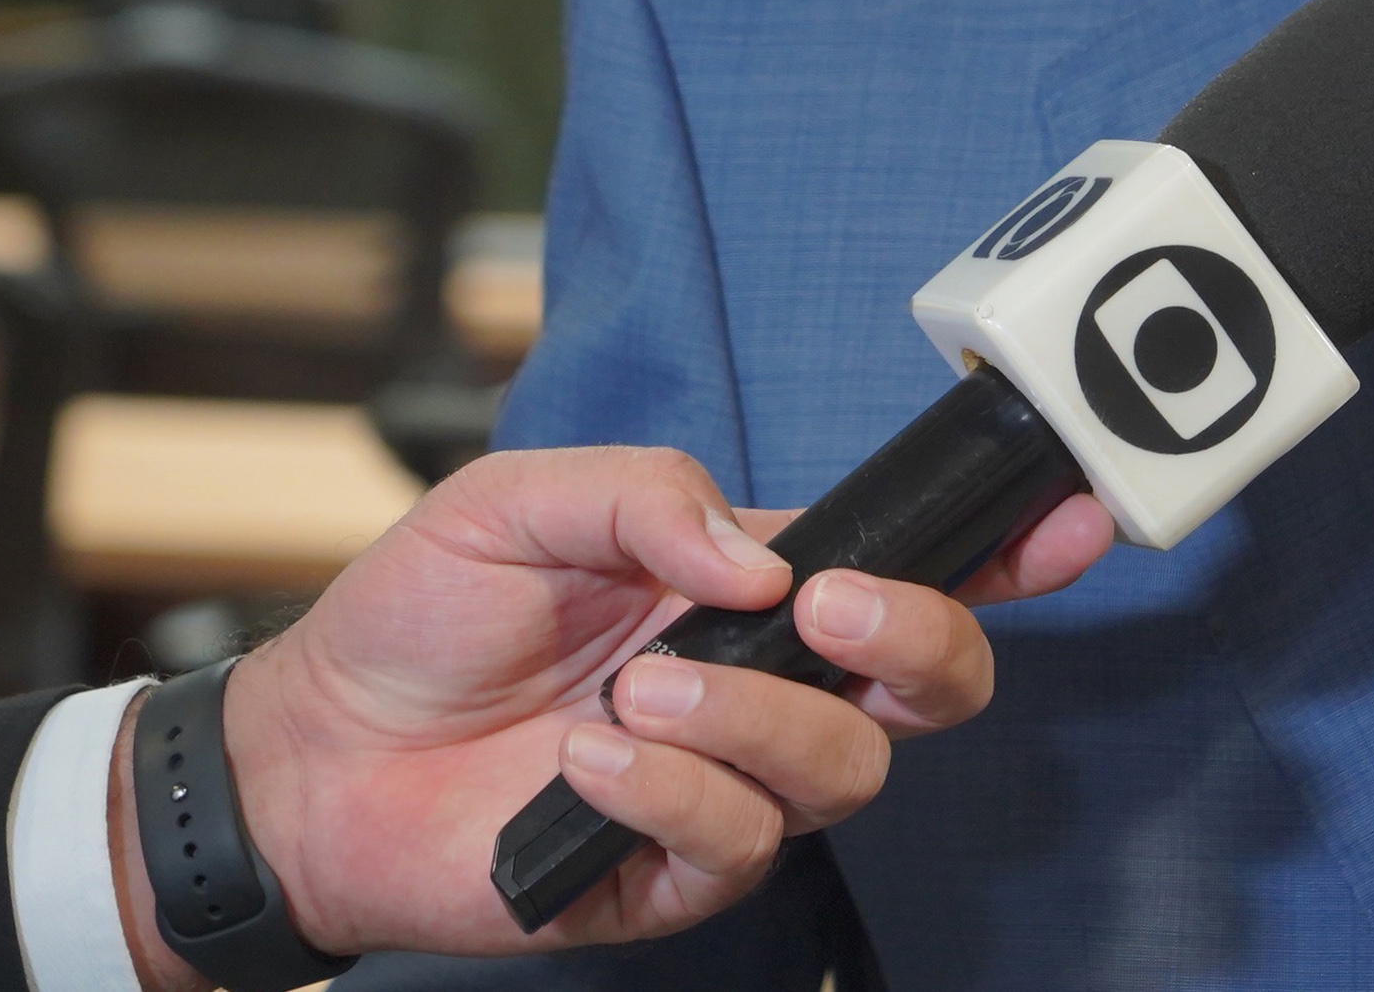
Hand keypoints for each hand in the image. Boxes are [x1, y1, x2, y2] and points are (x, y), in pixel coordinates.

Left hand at [110, 445, 1114, 987]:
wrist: (306, 754)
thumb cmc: (421, 617)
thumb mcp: (520, 499)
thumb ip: (650, 494)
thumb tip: (761, 558)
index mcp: (756, 588)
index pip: (918, 566)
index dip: (1013, 549)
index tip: (1067, 519)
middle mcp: (769, 690)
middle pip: (937, 684)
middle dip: (920, 641)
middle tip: (827, 613)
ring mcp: (729, 789)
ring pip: (845, 773)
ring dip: (755, 722)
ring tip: (636, 692)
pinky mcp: (671, 878)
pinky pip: (738, 845)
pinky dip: (673, 794)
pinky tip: (589, 764)